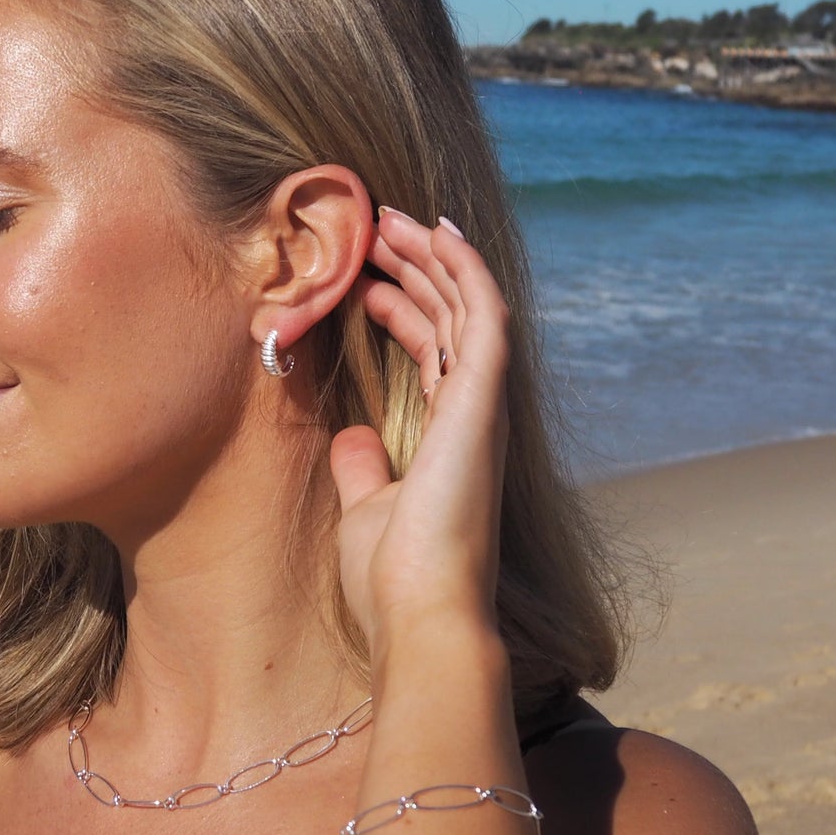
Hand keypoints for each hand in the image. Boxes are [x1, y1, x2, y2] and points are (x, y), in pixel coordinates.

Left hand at [329, 208, 509, 652]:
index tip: (368, 276)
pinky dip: (463, 270)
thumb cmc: (393, 577)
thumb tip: (352, 439)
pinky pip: (482, 316)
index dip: (405, 308)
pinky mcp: (483, 401)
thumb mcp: (367, 508)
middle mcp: (474, 415)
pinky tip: (437, 233)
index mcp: (450, 437)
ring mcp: (483, 406)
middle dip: (417, 267)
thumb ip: (365, 469)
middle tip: (378, 225)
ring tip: (392, 218)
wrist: (420, 616)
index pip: (433, 352)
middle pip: (450, 319)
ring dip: (433, 256)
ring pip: (467, 306)